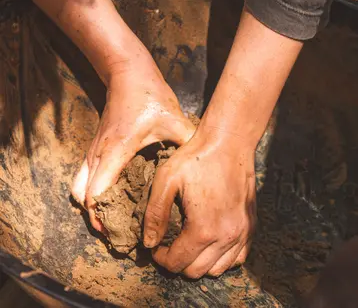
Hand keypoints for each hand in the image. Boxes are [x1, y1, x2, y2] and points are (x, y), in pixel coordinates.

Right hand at [72, 53, 194, 230]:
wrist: (127, 73)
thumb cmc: (149, 95)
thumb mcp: (174, 120)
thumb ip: (188, 142)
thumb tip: (204, 165)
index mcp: (115, 152)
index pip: (95, 193)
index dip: (100, 218)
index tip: (118, 234)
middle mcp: (98, 154)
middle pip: (82, 196)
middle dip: (95, 217)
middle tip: (116, 231)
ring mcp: (93, 150)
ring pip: (78, 187)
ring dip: (90, 204)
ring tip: (110, 217)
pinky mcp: (96, 145)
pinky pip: (84, 175)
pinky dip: (91, 190)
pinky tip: (112, 194)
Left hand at [144, 128, 256, 277]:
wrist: (228, 142)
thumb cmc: (196, 159)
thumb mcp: (167, 180)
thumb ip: (155, 214)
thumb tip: (149, 243)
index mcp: (203, 228)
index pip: (177, 262)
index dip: (161, 258)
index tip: (156, 247)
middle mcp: (226, 236)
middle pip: (197, 270)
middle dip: (178, 263)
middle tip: (169, 246)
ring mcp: (242, 232)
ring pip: (218, 269)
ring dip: (199, 263)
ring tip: (188, 245)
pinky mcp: (251, 225)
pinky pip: (238, 257)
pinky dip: (222, 258)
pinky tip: (211, 243)